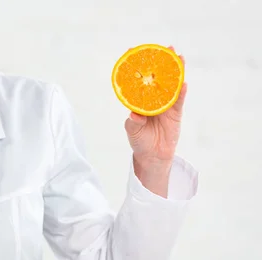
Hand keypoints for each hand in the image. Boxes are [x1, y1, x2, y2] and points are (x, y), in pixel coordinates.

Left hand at [124, 46, 186, 196]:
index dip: (136, 67)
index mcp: (139, 101)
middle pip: (158, 77)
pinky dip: (181, 91)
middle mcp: (153, 99)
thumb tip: (134, 115)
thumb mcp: (133, 131)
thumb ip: (133, 122)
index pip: (137, 81)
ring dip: (176, 71)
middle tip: (166, 47)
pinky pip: (179, 100)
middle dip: (161, 62)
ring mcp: (165, 104)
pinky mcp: (175, 113)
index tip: (133, 50)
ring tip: (179, 57)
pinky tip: (183, 81)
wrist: (153, 156)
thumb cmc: (139, 141)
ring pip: (171, 84)